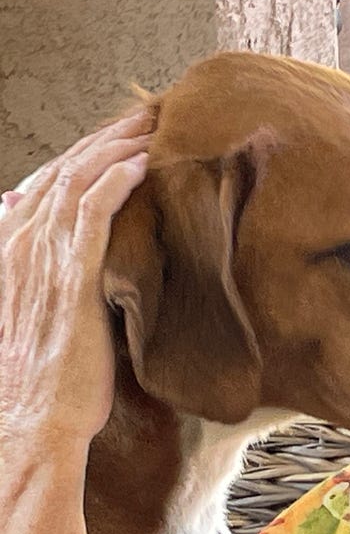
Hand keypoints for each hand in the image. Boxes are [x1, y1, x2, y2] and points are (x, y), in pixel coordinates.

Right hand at [0, 111, 152, 450]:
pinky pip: (91, 215)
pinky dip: (114, 183)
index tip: (123, 132)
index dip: (87, 153)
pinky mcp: (71, 279)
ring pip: (78, 182)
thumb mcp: (47, 317)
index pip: (51, 183)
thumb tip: (91, 261)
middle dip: (105, 137)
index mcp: (14, 248)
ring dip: (116, 147)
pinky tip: (140, 164)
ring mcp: (43, 259)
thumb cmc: (50, 379)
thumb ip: (62, 280)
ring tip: (152, 124)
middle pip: (65, 171)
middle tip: (146, 113)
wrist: (35, 420)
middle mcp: (22, 244)